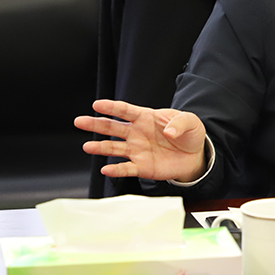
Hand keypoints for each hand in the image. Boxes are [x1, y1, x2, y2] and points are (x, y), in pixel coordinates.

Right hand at [75, 99, 207, 181]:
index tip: (97, 104)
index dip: (111, 107)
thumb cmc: (189, 134)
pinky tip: (106, 169)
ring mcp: (137, 150)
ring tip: (87, 147)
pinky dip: (116, 170)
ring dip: (100, 147)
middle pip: (112, 127)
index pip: (125, 110)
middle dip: (96, 124)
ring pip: (114, 148)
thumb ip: (180, 123)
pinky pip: (126, 168)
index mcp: (146, 117)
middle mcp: (137, 133)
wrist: (194, 155)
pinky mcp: (141, 167)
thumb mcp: (190, 122)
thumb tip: (169, 131)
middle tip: (79, 121)